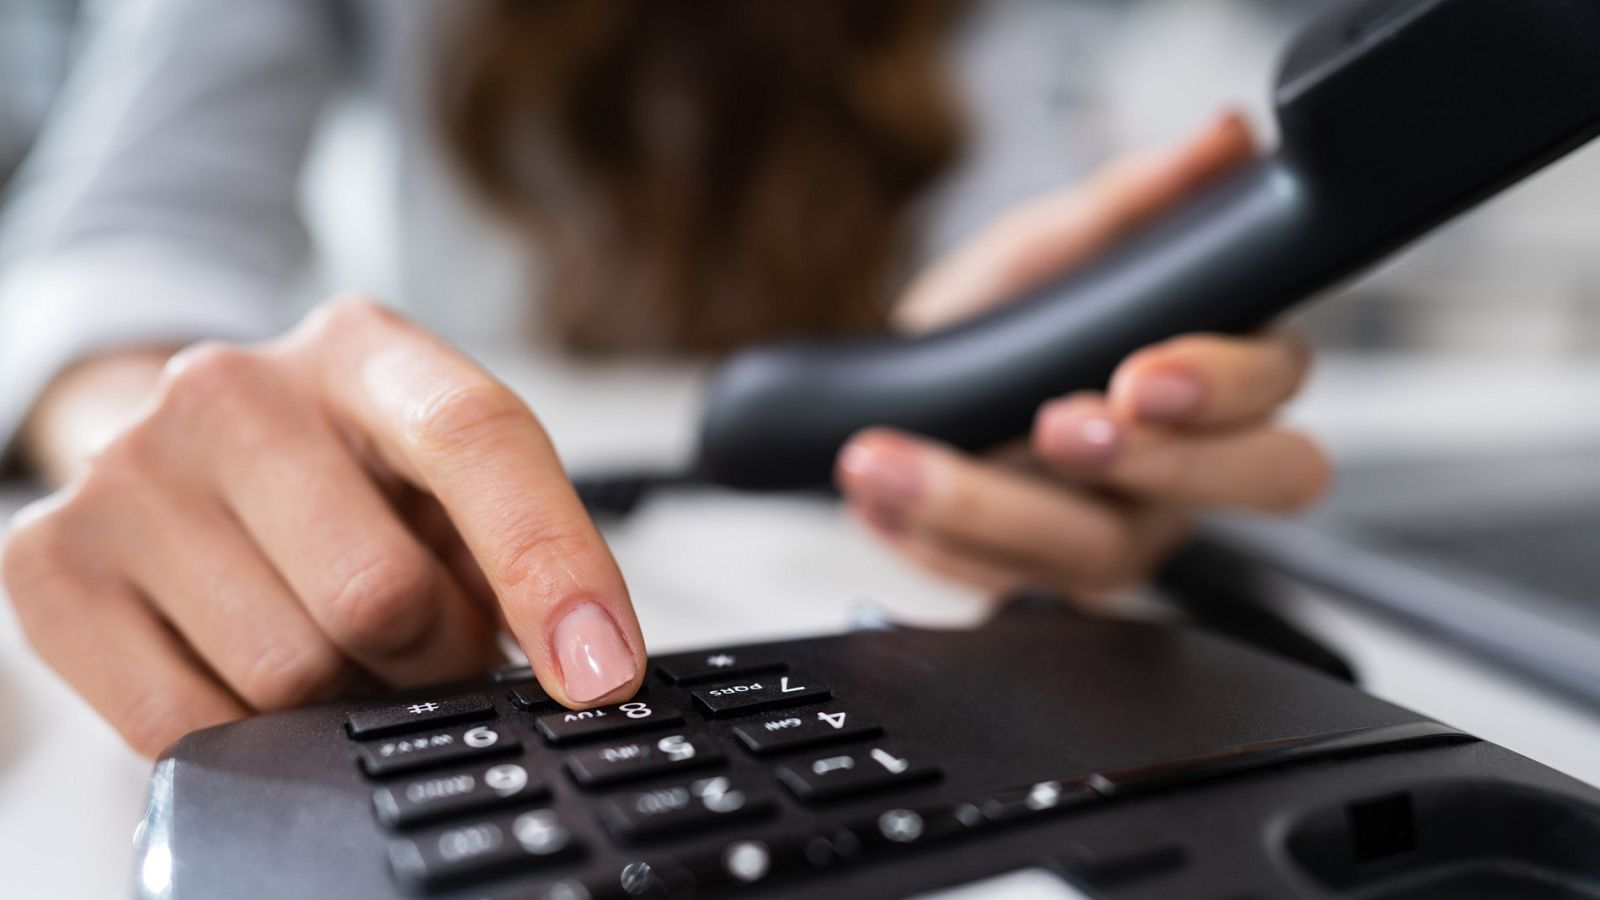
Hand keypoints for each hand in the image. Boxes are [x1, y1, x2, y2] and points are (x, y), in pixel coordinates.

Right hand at [2, 298, 644, 755]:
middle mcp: (234, 388)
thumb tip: (591, 665)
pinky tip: (250, 669)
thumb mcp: (444, 476)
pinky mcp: (50, 563)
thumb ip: (521, 543)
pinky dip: (250, 733)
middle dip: (433, 655)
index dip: (552, 564)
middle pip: (381, 594)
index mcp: (364, 351)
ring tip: (334, 645)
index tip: (601, 670)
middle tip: (422, 641)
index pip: (476, 438)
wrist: (182, 457)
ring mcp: (130, 472)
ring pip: (289, 674)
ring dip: (342, 696)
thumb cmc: (348, 478)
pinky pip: (189, 726)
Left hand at [837, 113, 1329, 601]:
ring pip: (1106, 554)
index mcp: (1220, 369)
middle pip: (1254, 485)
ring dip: (990, 505)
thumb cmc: (999, 319)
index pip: (1278, 385)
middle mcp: (1193, 464)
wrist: (903, 398)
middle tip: (1056, 426)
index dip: (1220, 384)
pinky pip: (1013, 588)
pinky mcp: (1053, 586)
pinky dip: (936, 542)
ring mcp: (1130, 535)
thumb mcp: (1047, 250)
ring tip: (894, 461)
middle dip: (1156, 459)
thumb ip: (1132, 203)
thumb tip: (1226, 138)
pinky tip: (882, 497)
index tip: (1138, 371)